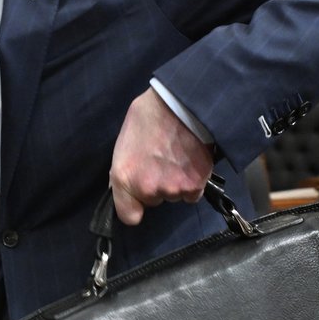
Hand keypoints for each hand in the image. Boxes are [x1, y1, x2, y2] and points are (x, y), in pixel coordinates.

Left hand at [109, 88, 213, 225]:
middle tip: (163, 160)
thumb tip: (124, 181)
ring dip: (177, 182)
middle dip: (158, 185)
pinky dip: (194, 181)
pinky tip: (191, 161)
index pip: (128, 215)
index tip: (139, 200)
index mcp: (123, 177)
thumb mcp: (125, 140)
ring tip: (178, 156)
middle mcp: (147, 189)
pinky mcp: (195, 185)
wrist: (183, 104)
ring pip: (175, 195)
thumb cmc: (150, 115)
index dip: (135, 206)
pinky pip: (193, 193)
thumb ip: (125, 167)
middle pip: (154, 200)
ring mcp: (172, 189)